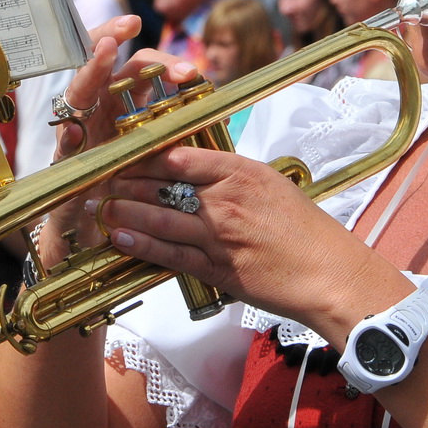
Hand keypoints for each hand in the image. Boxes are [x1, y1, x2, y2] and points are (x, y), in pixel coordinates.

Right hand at [38, 15, 208, 270]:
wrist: (95, 238)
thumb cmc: (130, 194)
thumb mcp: (158, 157)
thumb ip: (178, 133)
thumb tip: (222, 114)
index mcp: (122, 108)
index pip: (137, 69)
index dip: (158, 59)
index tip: (186, 65)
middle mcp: (97, 114)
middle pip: (103, 66)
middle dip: (114, 41)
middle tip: (132, 28)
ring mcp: (76, 136)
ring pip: (78, 93)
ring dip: (90, 70)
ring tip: (103, 50)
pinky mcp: (63, 166)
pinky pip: (63, 144)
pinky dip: (69, 134)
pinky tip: (74, 127)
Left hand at [83, 145, 412, 343]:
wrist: (328, 272)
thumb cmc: (304, 230)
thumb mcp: (270, 185)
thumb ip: (231, 176)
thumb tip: (195, 169)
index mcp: (240, 172)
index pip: (178, 155)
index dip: (143, 156)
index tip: (123, 155)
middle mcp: (226, 199)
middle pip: (161, 184)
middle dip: (124, 182)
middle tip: (100, 181)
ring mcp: (219, 235)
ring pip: (158, 219)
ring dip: (124, 213)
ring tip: (101, 209)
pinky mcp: (217, 268)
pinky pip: (170, 254)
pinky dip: (141, 246)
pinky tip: (121, 239)